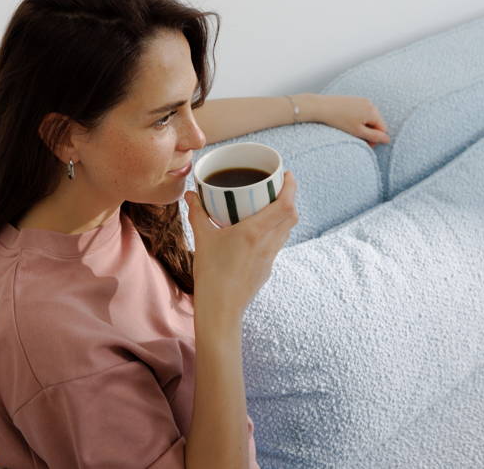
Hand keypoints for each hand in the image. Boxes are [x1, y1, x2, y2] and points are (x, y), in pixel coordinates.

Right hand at [184, 170, 298, 326]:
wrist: (220, 309)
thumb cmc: (211, 274)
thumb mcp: (202, 239)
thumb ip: (198, 214)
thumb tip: (190, 195)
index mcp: (255, 232)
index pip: (286, 205)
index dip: (291, 187)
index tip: (287, 174)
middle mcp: (268, 243)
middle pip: (292, 216)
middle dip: (290, 198)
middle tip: (279, 186)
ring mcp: (270, 257)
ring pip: (286, 230)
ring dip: (284, 215)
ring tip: (271, 205)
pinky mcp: (267, 268)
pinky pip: (277, 243)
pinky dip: (275, 231)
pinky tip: (260, 231)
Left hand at [304, 93, 390, 147]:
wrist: (322, 106)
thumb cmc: (339, 120)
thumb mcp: (358, 132)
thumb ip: (374, 136)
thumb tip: (388, 139)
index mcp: (373, 111)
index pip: (383, 129)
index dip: (375, 139)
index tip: (364, 144)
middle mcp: (370, 103)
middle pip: (377, 123)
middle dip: (370, 132)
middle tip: (357, 138)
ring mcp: (363, 100)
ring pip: (369, 118)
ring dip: (363, 126)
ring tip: (351, 130)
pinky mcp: (355, 99)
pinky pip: (362, 112)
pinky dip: (358, 119)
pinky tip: (347, 122)